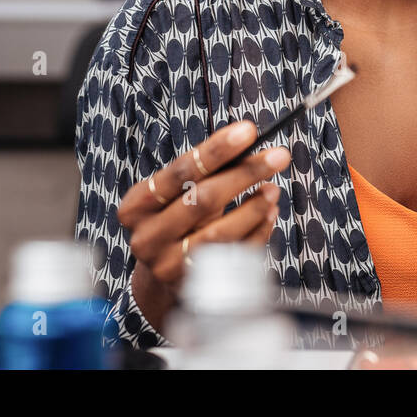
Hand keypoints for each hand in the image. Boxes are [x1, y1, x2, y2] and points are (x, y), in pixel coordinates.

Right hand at [116, 120, 291, 332]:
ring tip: (273, 189)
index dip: (216, 150)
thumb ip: (205, 172)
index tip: (248, 131)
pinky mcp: (194, 285)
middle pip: (202, 200)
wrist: (161, 273)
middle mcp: (147, 237)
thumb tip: (249, 143)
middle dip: (245, 174)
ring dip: (254, 207)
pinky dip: (257, 232)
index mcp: (138, 205)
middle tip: (278, 156)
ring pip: (220, 233)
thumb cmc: (176, 219)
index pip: (181, 171)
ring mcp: (168, 265)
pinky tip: (269, 214)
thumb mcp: (177, 193)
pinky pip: (234, 257)